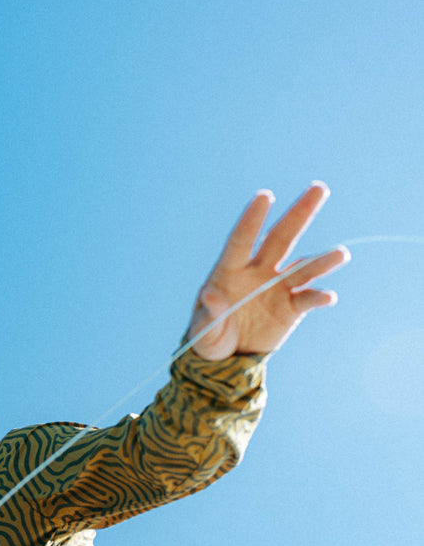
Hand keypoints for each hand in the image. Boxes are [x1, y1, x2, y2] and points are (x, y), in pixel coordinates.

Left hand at [188, 183, 349, 359]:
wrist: (227, 357)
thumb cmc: (208, 337)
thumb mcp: (203, 329)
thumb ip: (209, 312)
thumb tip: (210, 294)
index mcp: (230, 270)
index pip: (242, 239)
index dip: (252, 219)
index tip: (264, 196)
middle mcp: (257, 271)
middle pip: (281, 238)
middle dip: (299, 214)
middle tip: (319, 188)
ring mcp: (277, 287)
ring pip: (302, 267)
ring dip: (321, 261)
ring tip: (341, 254)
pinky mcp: (291, 307)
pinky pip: (308, 298)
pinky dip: (318, 297)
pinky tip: (327, 297)